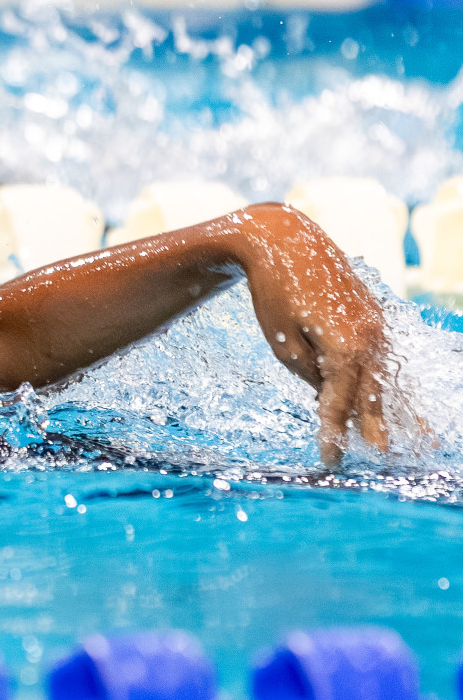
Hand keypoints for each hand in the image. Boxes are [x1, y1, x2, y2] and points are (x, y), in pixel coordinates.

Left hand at [225, 203, 411, 464]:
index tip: (331, 459)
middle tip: (382, 460)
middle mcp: (371, 338)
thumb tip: (330, 396)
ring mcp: (378, 324)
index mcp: (345, 348)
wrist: (283, 239)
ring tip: (424, 439)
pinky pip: (388, 356)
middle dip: (376, 428)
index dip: (334, 433)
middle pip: (373, 394)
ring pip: (389, 375)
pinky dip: (395, 379)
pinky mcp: (375, 314)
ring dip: (401, 408)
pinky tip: (405, 396)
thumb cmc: (275, 291)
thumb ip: (310, 374)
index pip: (340, 403)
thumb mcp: (282, 341)